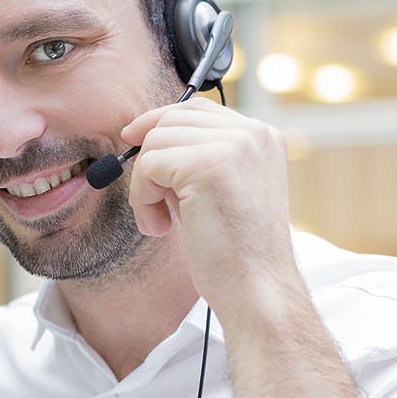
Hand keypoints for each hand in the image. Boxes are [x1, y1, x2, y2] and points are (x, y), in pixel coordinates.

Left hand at [121, 98, 298, 316]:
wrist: (256, 289)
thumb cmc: (236, 251)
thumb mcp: (224, 190)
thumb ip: (197, 159)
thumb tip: (145, 138)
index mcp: (263, 137)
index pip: (199, 109)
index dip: (160, 121)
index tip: (133, 139)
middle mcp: (253, 133)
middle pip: (172, 119)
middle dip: (149, 159)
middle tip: (152, 203)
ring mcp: (233, 146)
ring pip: (156, 141)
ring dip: (145, 186)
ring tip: (160, 221)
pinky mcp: (207, 165)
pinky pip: (148, 166)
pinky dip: (142, 199)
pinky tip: (159, 227)